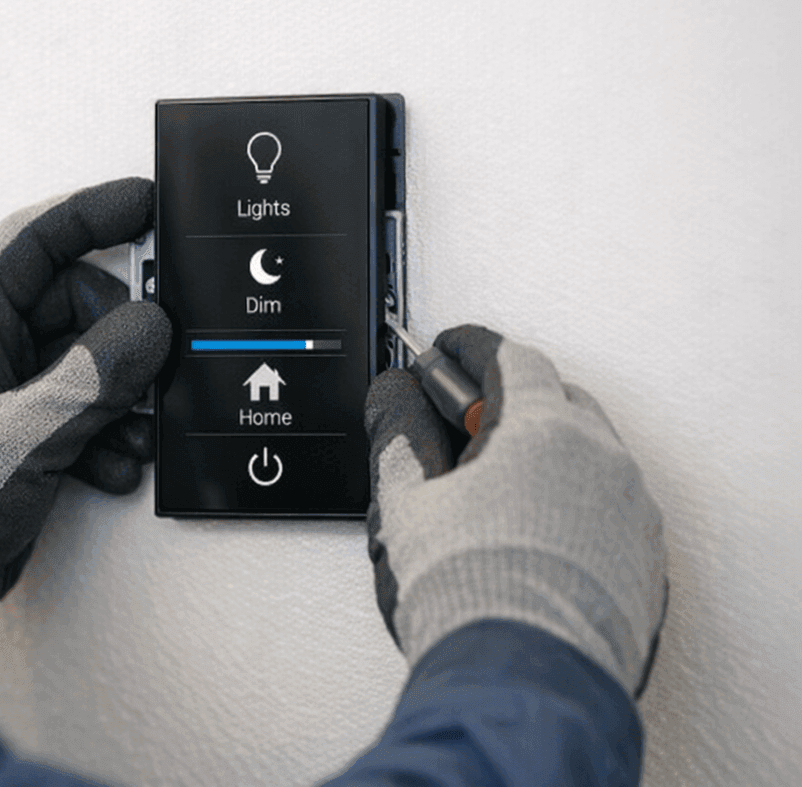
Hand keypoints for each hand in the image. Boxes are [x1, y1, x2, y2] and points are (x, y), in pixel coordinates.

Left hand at [0, 178, 171, 635]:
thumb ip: (97, 375)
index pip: (30, 239)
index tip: (146, 202)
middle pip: (64, 304)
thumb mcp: (28, 435)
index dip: (91, 212)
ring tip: (130, 441)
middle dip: (116, 341)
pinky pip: (57, 405)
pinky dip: (91, 431)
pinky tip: (110, 468)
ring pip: (68, 360)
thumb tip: (152, 327)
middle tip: (152, 371)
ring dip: (110, 398)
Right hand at [364, 324, 668, 698]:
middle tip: (457, 426)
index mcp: (543, 430)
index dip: (465, 350)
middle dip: (505, 401)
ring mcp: (631, 515)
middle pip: (555, 399)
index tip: (441, 353)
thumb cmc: (468, 597)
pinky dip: (569, 506)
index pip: (508, 356)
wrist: (521, 686)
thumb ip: (397, 434)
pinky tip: (526, 540)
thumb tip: (393, 399)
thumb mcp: (405, 501)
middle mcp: (601, 462)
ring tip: (489, 495)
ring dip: (540, 456)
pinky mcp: (643, 565)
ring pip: (587, 456)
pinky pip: (607, 510)